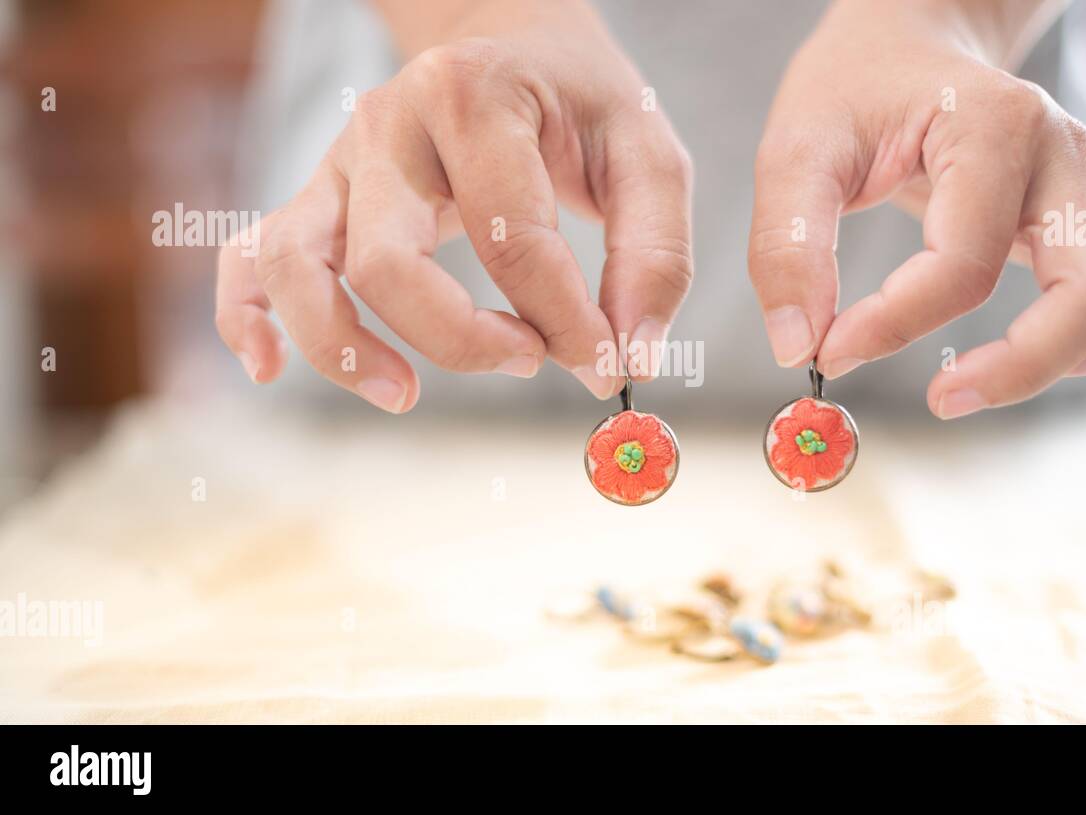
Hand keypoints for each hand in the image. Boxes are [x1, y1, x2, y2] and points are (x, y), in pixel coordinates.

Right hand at [216, 0, 691, 411]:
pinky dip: (245, 317)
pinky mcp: (319, 194)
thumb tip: (630, 360)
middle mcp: (387, 126)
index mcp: (473, 98)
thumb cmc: (581, 101)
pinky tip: (268, 368)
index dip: (566, 323)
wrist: (512, 38)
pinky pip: (250, 256)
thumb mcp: (648, 154)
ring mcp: (340, 161)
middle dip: (460, 338)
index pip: (512, 239)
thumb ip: (654, 256)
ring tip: (405, 395)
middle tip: (529, 361)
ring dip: (341, 346)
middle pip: (386, 262)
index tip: (607, 365)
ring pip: (296, 265)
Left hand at [748, 0, 1085, 418]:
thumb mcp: (796, 150)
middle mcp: (1066, 156)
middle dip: (1019, 368)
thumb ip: (787, 246)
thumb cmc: (853, 90)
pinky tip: (1051, 352)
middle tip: (939, 397)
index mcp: (995, 128)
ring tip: (1001, 372)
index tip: (828, 353)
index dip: (893, 327)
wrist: (907, 39)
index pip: (964, 265)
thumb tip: (798, 348)